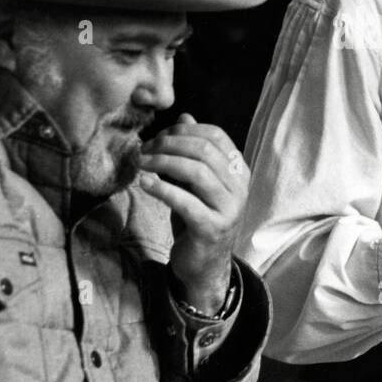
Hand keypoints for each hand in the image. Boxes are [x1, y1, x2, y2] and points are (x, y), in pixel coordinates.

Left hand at [138, 113, 248, 312]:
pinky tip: (144, 184)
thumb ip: (192, 151)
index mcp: (239, 170)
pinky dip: (162, 189)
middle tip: (145, 149)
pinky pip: (186, 202)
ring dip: (163, 163)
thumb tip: (184, 116)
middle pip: (205, 150)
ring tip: (141, 163)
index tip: (158, 136)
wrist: (203, 265)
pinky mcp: (212, 228)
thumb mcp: (194, 182)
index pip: (216, 135)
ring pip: (197, 172)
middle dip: (170, 144)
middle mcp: (239, 187)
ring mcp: (229, 208)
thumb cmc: (197, 219)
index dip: (185, 130)